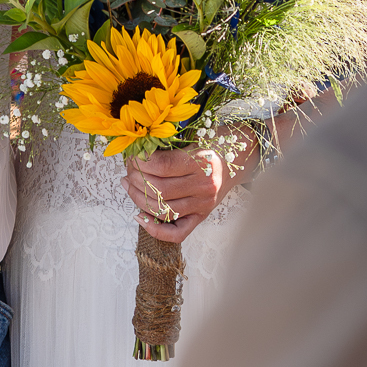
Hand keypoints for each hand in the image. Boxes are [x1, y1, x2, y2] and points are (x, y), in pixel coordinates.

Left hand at [124, 143, 255, 243]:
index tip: (132, 155)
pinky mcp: (202, 216)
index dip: (140, 162)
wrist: (237, 159)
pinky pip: (176, 232)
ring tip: (129, 184)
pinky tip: (139, 216)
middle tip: (129, 168)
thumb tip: (136, 149)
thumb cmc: (214, 142)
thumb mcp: (195, 134)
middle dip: (136, 178)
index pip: (162, 166)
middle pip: (159, 189)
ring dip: (138, 198)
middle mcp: (204, 186)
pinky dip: (154, 228)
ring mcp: (203, 204)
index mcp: (203, 161)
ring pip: (162, 209)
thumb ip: (169, 142)